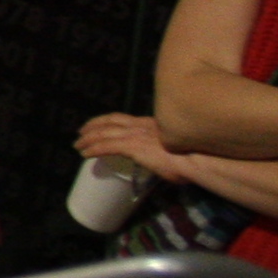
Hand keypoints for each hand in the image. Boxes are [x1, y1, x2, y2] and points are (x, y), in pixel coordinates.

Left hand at [74, 112, 192, 183]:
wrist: (198, 158)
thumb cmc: (194, 156)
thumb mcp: (178, 146)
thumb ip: (168, 149)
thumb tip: (169, 159)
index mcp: (152, 123)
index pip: (123, 118)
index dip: (107, 121)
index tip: (96, 124)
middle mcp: (142, 125)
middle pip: (109, 121)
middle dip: (92, 126)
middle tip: (81, 132)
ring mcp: (136, 134)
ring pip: (103, 133)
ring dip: (88, 139)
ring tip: (78, 145)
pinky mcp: (132, 146)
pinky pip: (105, 146)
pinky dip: (92, 149)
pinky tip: (84, 154)